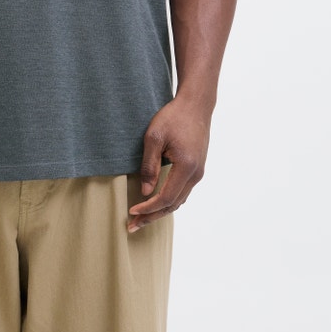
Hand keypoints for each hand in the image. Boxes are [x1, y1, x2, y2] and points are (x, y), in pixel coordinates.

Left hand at [127, 96, 211, 231]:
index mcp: (187, 166)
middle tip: (132, 226)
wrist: (196, 105)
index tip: (131, 211)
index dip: (148, 208)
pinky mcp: (197, 169)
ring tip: (140, 218)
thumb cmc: (173, 117)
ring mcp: (199, 172)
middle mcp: (196, 173)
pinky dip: (168, 201)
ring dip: (160, 211)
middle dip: (152, 216)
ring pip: (179, 200)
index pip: (166, 197)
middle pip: (173, 204)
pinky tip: (155, 204)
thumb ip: (149, 166)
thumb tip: (146, 192)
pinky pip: (182, 192)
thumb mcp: (154, 138)